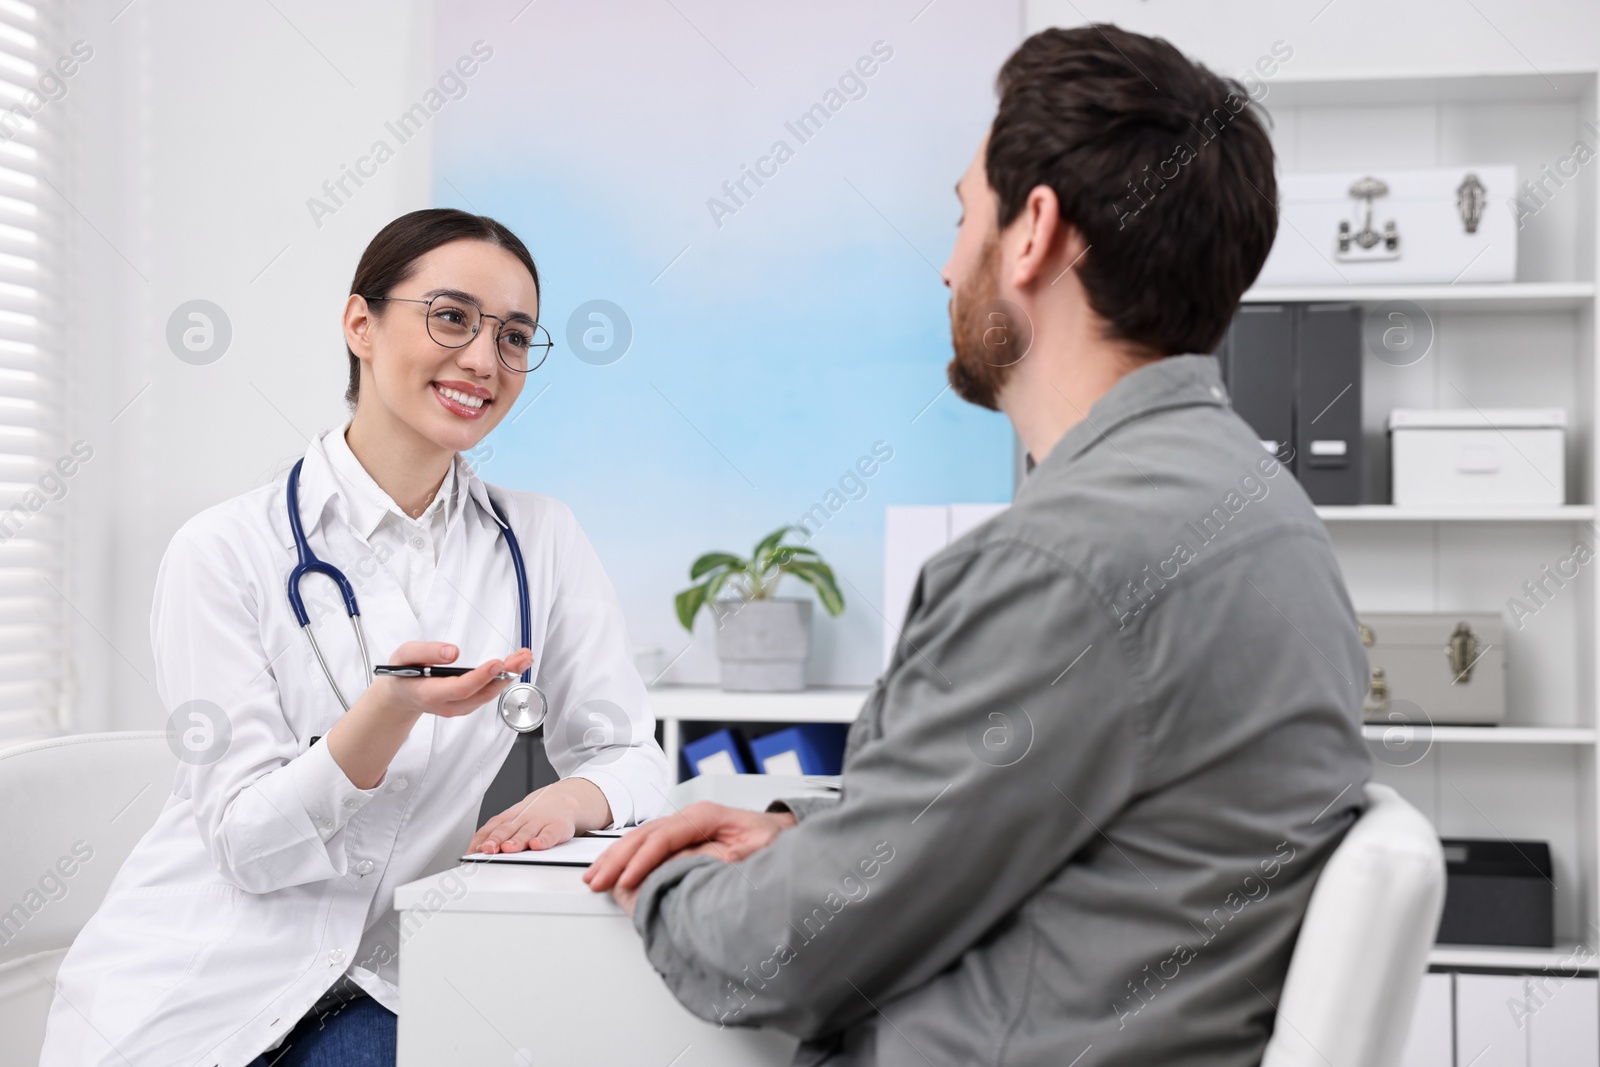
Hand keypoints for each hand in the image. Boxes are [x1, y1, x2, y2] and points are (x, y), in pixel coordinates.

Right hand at [325, 642, 533, 790]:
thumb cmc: (403, 673)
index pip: (460, 689)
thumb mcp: (405, 655)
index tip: (497, 663)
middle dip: (504, 675)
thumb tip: (453, 652)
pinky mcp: (467, 703)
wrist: (401, 695)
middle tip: (523, 658)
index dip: (480, 677)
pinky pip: (488, 693)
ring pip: (488, 695)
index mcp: (430, 693)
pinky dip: (503, 678)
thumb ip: (426, 652)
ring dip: (509, 676)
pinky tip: (515, 664)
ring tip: (525, 657)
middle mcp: (447, 705)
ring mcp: (459, 707)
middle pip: (480, 694)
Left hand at [469, 778, 609, 854]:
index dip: (480, 841)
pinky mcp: (557, 827)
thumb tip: (473, 852)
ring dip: (516, 841)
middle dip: (495, 840)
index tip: (472, 854)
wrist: (562, 800)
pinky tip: (536, 845)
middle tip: (487, 850)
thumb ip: (494, 834)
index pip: (490, 829)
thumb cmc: (533, 815)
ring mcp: (539, 821)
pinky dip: (543, 840)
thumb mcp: (513, 820)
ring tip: (508, 849)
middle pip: (506, 830)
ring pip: (526, 832)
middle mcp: (522, 818)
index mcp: (508, 818)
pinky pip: (549, 834)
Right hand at [583, 801, 796, 893]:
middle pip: (644, 836)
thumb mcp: (759, 847)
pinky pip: (645, 846)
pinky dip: (624, 858)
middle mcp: (688, 817)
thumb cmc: (769, 838)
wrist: (776, 831)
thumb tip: (703, 864)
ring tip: (594, 877)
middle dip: (617, 859)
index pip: (664, 837)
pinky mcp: (678, 838)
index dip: (643, 861)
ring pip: (639, 839)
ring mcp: (681, 825)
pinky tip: (610, 870)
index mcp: (705, 816)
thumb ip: (731, 855)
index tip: (627, 881)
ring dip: (614, 858)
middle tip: (597, 882)